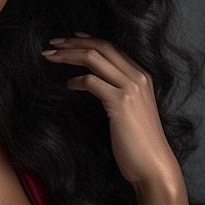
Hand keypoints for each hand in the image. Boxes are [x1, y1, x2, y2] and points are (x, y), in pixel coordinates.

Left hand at [41, 34, 181, 187]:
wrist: (153, 166)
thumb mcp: (130, 109)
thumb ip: (117, 91)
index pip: (111, 47)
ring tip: (50, 56)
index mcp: (141, 75)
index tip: (69, 38)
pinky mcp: (121, 102)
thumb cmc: (138, 142)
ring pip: (93, 58)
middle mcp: (138, 76)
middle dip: (73, 42)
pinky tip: (67, 85)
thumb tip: (93, 80)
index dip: (88, 39)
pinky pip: (91, 81)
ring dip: (68, 55)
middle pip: (101, 47)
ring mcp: (131, 88)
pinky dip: (76, 80)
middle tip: (52, 42)